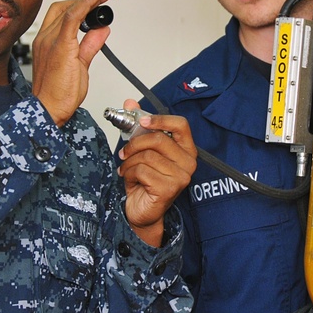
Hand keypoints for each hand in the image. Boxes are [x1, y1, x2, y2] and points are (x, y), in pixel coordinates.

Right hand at [32, 0, 116, 126]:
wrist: (49, 110)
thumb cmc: (59, 94)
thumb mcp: (80, 65)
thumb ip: (90, 45)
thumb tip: (101, 30)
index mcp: (49, 41)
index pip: (65, 13)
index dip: (83, 1)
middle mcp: (47, 37)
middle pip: (69, 6)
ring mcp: (51, 40)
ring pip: (72, 8)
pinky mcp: (60, 45)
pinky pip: (73, 17)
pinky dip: (87, 2)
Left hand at [117, 99, 196, 246]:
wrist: (142, 211)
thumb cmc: (145, 180)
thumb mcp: (141, 150)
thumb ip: (138, 126)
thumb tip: (129, 102)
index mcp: (186, 149)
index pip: (181, 125)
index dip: (160, 119)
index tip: (142, 122)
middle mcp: (188, 162)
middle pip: (158, 139)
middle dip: (135, 144)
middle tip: (124, 152)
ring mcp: (181, 176)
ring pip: (147, 156)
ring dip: (129, 162)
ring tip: (126, 169)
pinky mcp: (169, 188)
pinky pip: (142, 170)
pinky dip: (129, 173)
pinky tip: (130, 180)